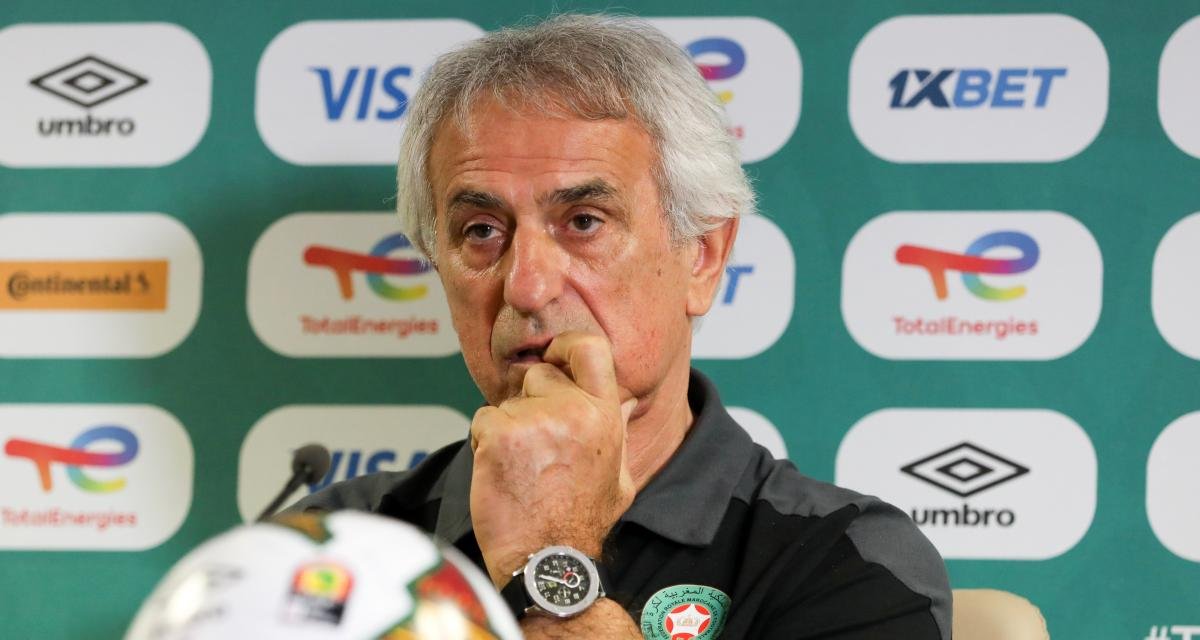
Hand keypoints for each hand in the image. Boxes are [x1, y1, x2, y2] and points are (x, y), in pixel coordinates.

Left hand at [468, 331, 636, 586]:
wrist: (548, 562)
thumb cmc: (581, 523)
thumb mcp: (619, 474)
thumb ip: (618, 429)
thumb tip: (627, 398)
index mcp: (605, 416)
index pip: (590, 347)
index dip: (565, 346)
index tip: (553, 359)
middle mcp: (574, 411)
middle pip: (537, 376)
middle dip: (529, 403)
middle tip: (535, 449)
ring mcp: (536, 421)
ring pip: (506, 402)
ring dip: (506, 429)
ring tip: (521, 469)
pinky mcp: (500, 436)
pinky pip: (483, 420)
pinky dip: (484, 444)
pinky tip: (501, 474)